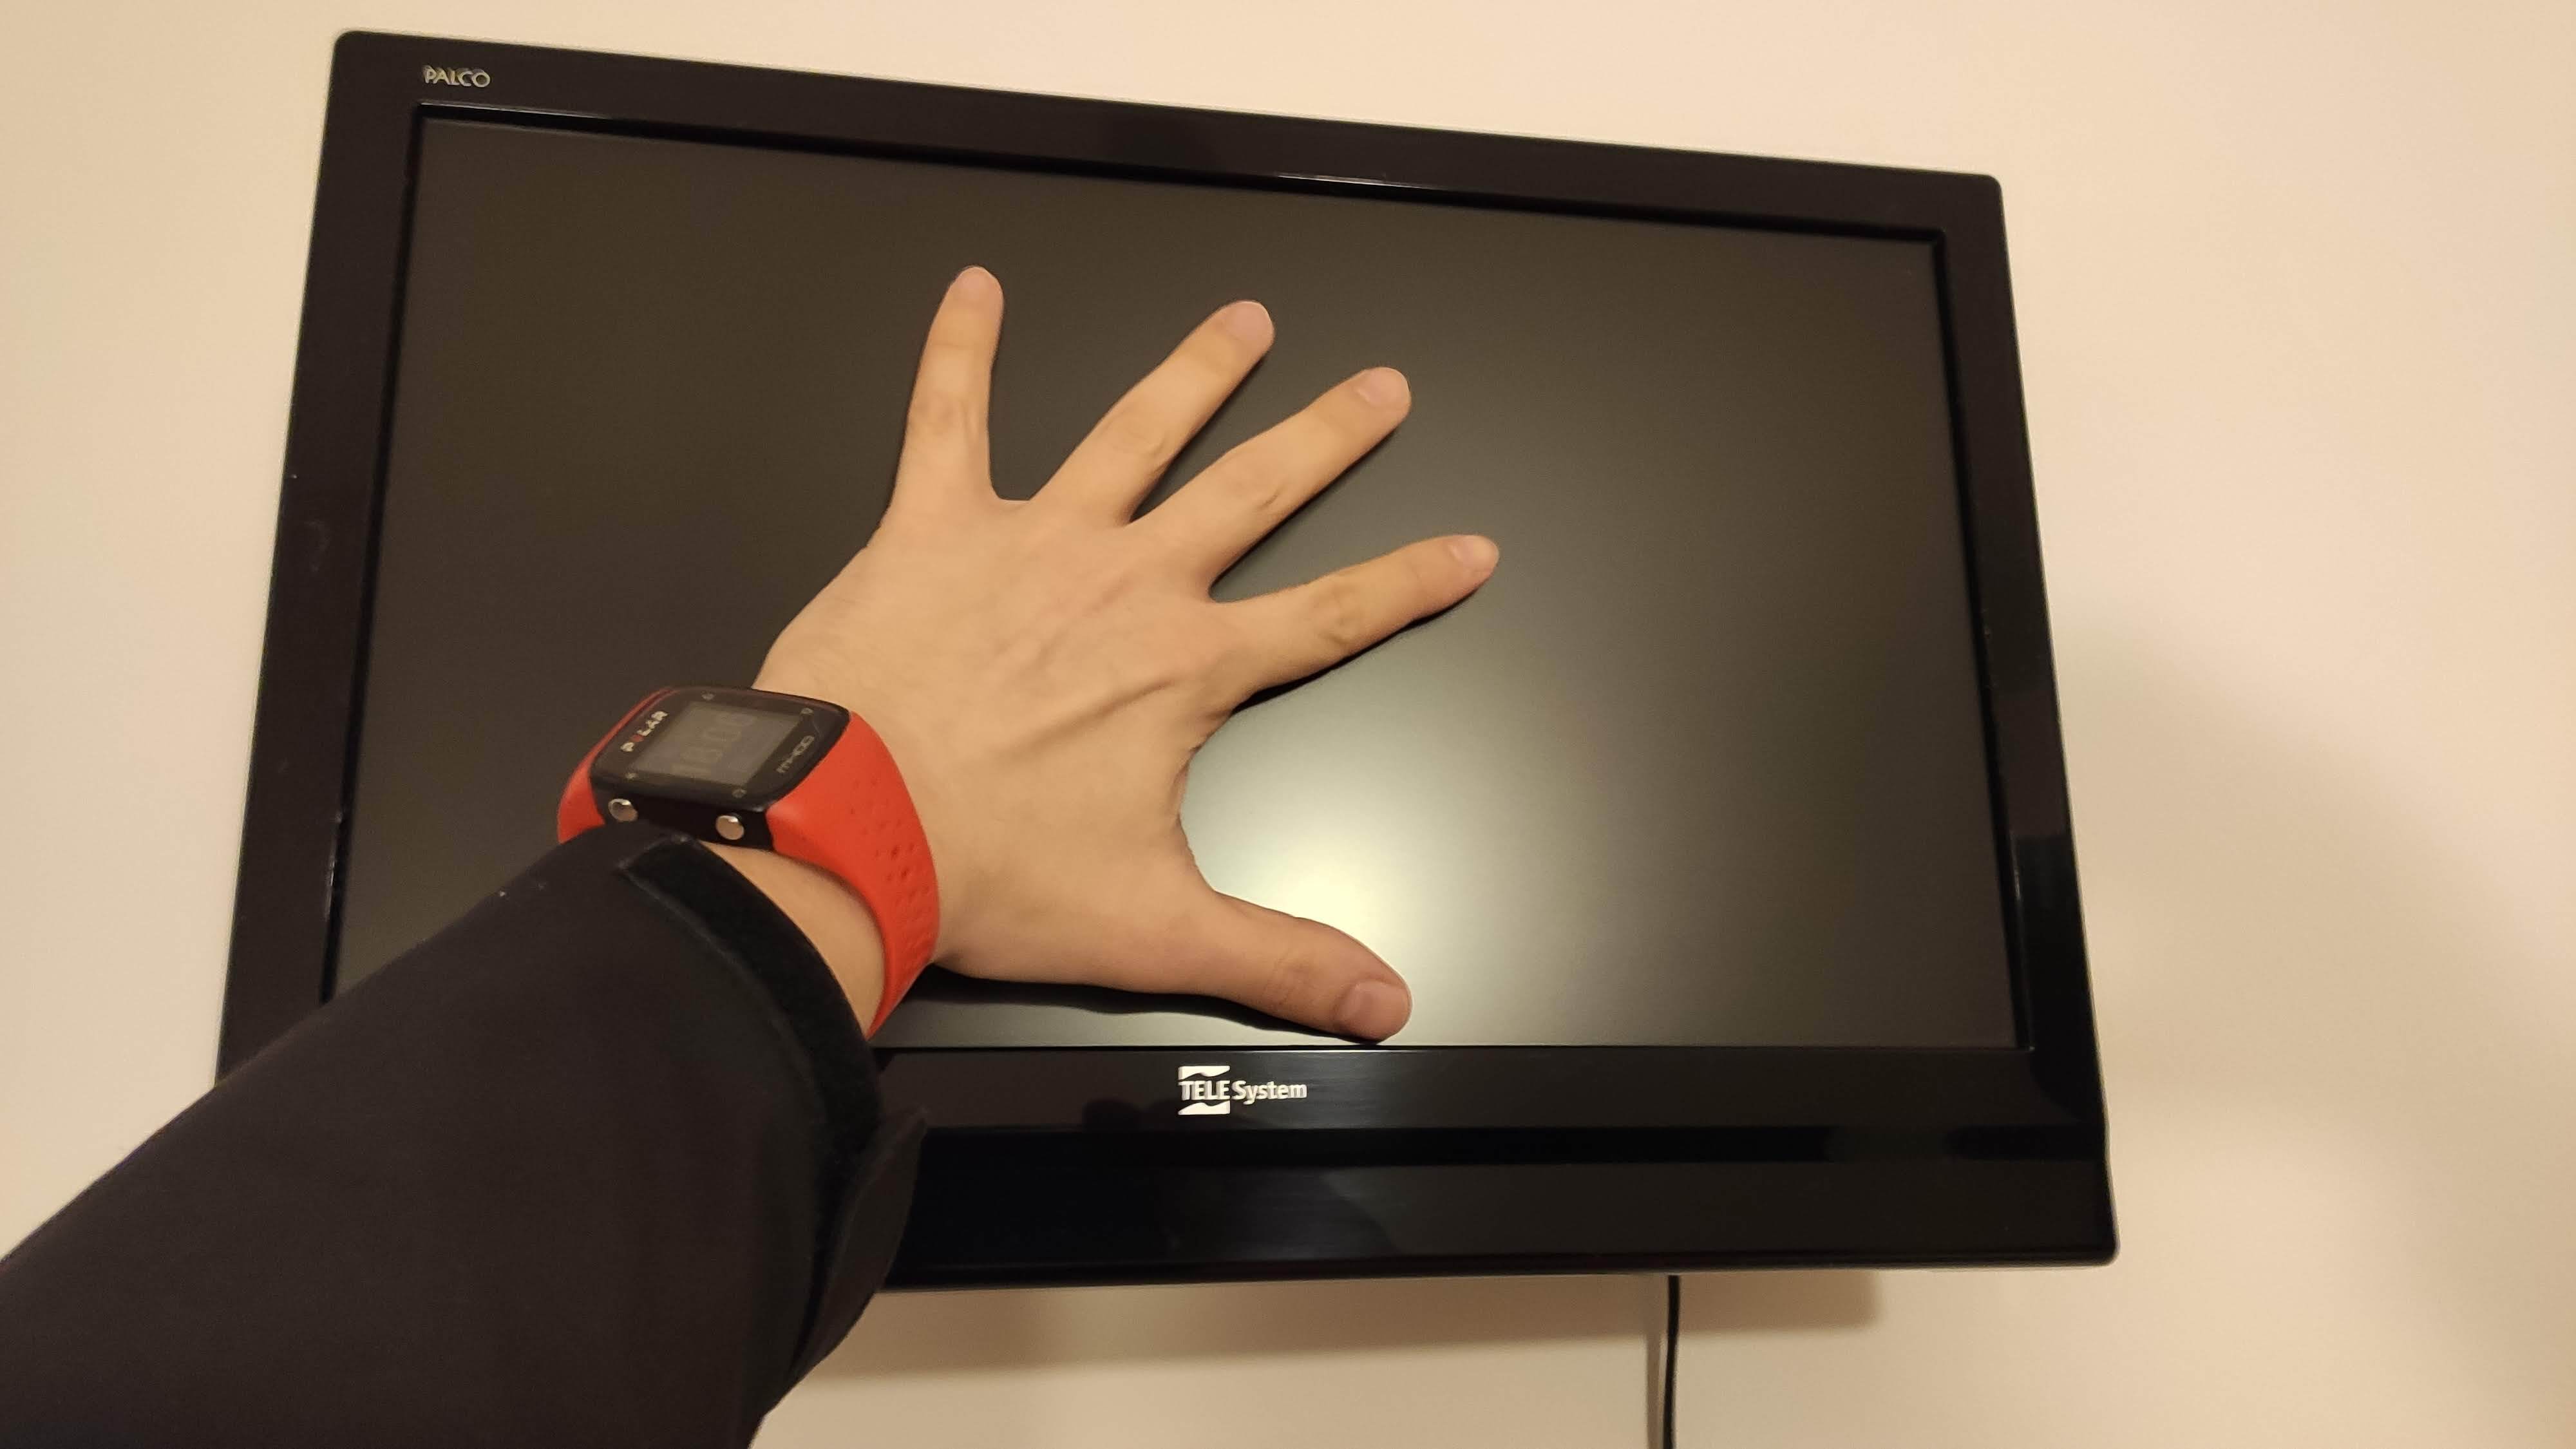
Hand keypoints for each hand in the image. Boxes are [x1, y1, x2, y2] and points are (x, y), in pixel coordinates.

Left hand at [749, 267, 1496, 1039]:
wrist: (846, 833)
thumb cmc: (989, 875)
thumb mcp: (1154, 930)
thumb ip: (1280, 958)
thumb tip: (1387, 1004)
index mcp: (1185, 668)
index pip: (1331, 616)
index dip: (1410, 581)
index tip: (1471, 544)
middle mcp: (1126, 583)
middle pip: (1253, 492)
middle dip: (1327, 436)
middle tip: (1382, 385)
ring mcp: (1033, 541)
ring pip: (1134, 433)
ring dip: (1195, 373)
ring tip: (1243, 319)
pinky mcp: (935, 526)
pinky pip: (948, 418)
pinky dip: (960, 351)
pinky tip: (975, 288)